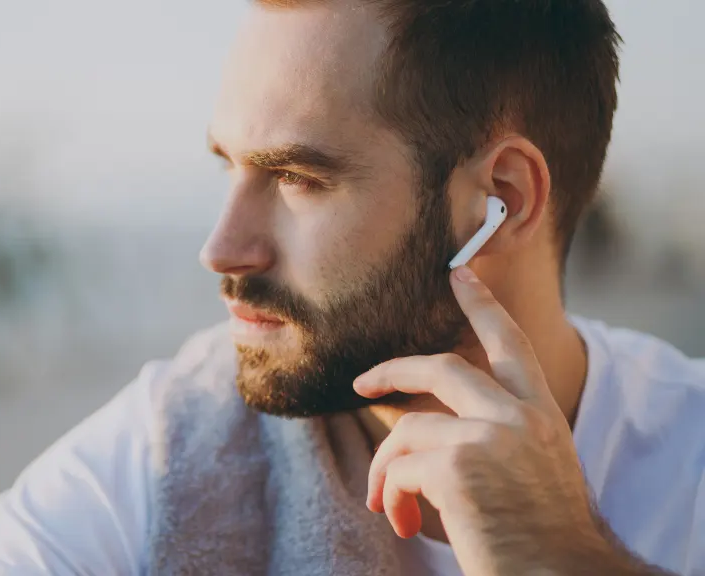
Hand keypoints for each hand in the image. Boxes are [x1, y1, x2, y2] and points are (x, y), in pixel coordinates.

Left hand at [353, 266, 630, 574]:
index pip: (510, 344)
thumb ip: (494, 434)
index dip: (481, 305)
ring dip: (387, 469)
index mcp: (541, 415)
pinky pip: (399, 467)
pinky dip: (391, 495)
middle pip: (444, 366)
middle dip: (394, 370)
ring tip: (389, 506)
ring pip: (408, 428)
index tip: (458, 272)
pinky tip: (405, 522)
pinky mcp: (458, 464)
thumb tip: (423, 427)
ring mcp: (491, 435)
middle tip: (362, 382)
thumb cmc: (537, 537)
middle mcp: (520, 416)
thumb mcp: (529, 470)